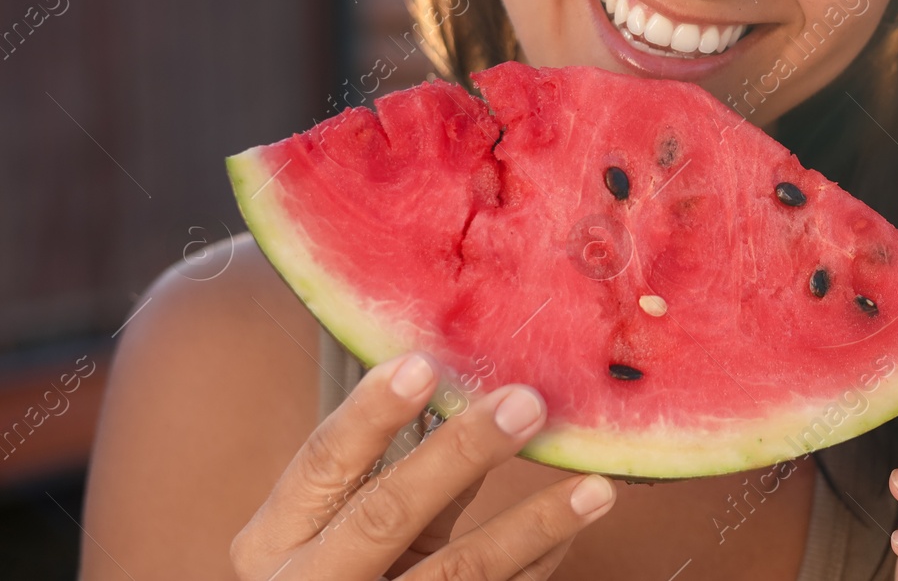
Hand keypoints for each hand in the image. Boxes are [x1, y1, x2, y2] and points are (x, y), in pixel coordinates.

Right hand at [230, 351, 615, 579]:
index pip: (322, 463)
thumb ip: (384, 472)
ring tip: (594, 488)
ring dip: (532, 524)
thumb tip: (465, 390)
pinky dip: (537, 562)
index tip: (422, 364)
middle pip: (389, 513)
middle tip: (525, 403)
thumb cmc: (329, 573)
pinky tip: (574, 525)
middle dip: (460, 455)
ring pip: (458, 571)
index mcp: (275, 538)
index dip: (370, 415)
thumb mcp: (328, 528)